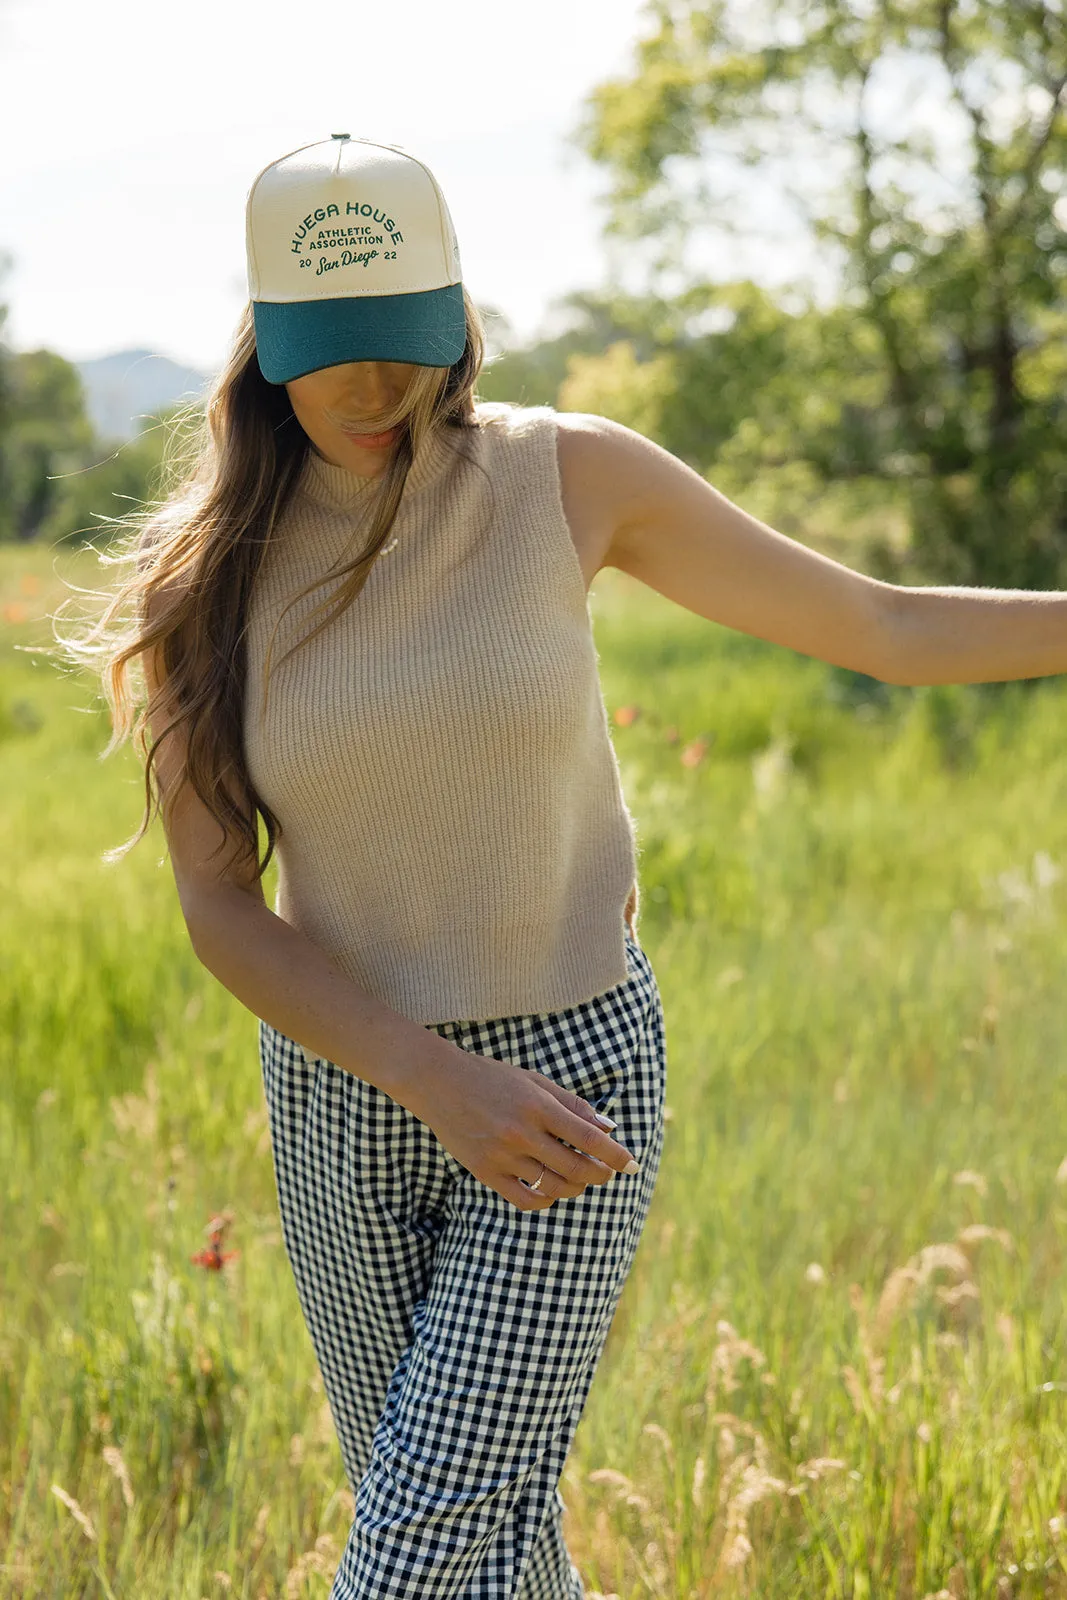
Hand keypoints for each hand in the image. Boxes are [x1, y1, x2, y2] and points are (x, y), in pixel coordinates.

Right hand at [405, 1036, 639, 1210]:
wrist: (439, 1083)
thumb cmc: (492, 1078)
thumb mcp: (535, 1082)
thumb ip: (572, 1105)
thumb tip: (608, 1129)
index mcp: (538, 1106)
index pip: (588, 1138)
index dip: (615, 1154)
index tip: (631, 1164)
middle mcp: (522, 1133)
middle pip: (575, 1167)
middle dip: (600, 1175)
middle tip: (608, 1174)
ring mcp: (502, 1155)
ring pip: (553, 1186)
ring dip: (575, 1187)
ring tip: (580, 1179)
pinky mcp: (485, 1172)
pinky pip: (524, 1199)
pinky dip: (546, 1200)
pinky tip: (552, 1191)